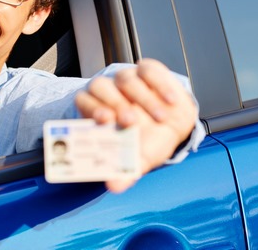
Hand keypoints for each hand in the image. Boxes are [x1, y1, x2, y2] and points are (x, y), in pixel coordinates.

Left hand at [75, 59, 197, 192]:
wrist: (173, 125)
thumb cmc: (148, 140)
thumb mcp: (138, 157)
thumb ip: (125, 171)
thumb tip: (114, 186)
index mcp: (97, 108)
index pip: (83, 101)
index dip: (91, 109)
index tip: (104, 121)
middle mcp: (108, 90)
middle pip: (100, 86)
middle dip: (114, 103)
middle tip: (130, 121)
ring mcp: (127, 78)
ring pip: (125, 79)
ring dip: (142, 98)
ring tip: (159, 117)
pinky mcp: (147, 70)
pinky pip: (149, 70)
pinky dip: (160, 85)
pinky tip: (170, 102)